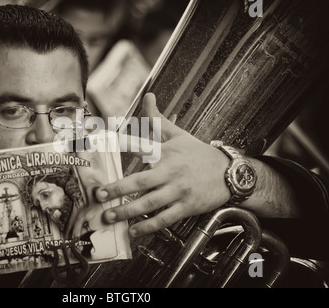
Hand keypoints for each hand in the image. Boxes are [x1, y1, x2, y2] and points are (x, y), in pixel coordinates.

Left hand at [95, 93, 231, 237]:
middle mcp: (170, 171)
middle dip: (117, 189)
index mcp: (166, 152)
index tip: (103, 146)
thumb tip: (148, 96)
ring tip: (109, 217)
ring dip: (127, 211)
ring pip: (149, 203)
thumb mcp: (178, 134)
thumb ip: (158, 119)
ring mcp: (178, 191)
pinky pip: (164, 219)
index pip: (140, 146)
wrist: (229, 173)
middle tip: (99, 195)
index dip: (122, 145)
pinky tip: (133, 231)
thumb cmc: (198, 154)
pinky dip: (147, 226)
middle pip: (140, 181)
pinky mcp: (186, 207)